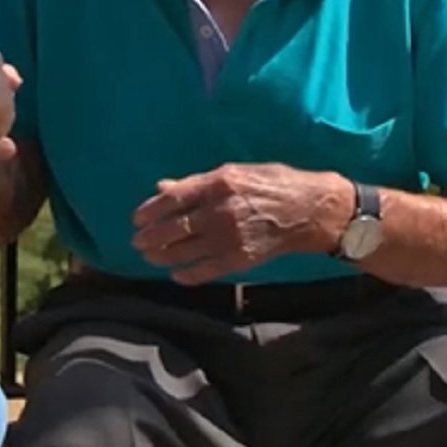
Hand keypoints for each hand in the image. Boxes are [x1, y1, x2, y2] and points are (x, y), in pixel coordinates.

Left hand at [130, 163, 347, 285]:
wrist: (309, 210)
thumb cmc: (271, 184)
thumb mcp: (234, 172)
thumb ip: (197, 183)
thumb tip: (163, 187)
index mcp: (218, 183)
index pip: (173, 199)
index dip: (150, 210)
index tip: (136, 218)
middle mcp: (221, 211)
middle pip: (174, 227)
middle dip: (150, 237)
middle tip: (137, 242)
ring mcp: (230, 237)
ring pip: (185, 251)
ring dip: (162, 256)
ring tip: (149, 256)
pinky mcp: (240, 259)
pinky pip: (206, 270)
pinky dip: (187, 274)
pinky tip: (175, 274)